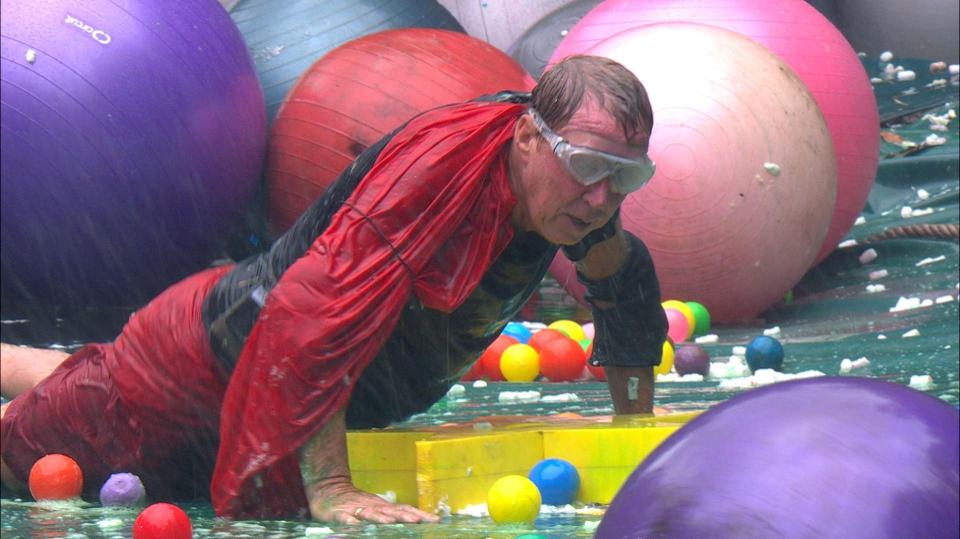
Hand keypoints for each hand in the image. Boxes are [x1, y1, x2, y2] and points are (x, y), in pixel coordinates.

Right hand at [307, 475, 439, 523]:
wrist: (328, 490)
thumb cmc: (356, 502)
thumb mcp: (376, 508)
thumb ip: (393, 513)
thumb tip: (417, 518)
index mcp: (383, 507)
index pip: (405, 510)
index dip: (420, 515)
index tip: (435, 520)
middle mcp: (373, 507)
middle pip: (392, 511)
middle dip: (406, 516)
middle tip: (420, 521)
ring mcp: (356, 509)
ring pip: (370, 514)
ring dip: (381, 518)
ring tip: (392, 522)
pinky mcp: (339, 514)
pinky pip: (346, 519)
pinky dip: (352, 521)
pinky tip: (357, 525)